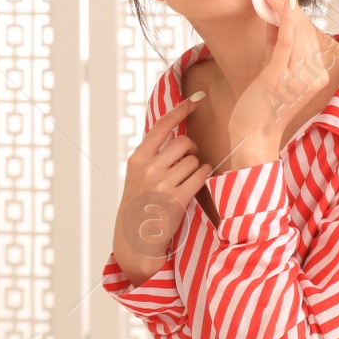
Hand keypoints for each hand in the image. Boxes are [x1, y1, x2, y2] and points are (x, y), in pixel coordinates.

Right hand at [111, 92, 212, 285]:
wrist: (136, 240)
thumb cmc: (140, 204)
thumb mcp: (137, 176)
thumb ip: (153, 156)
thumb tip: (179, 136)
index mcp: (137, 159)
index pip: (162, 126)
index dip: (181, 109)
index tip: (197, 98)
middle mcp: (148, 168)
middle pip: (183, 142)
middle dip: (189, 150)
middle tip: (184, 163)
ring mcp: (162, 183)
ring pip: (193, 160)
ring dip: (195, 167)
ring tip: (184, 181)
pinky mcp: (177, 198)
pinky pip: (200, 176)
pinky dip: (202, 177)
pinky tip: (194, 185)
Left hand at [227, 0, 328, 161]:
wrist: (254, 134)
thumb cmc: (262, 104)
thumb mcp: (273, 69)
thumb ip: (276, 45)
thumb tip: (274, 18)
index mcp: (317, 76)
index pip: (309, 37)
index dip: (296, 13)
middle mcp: (313, 76)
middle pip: (304, 31)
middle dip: (289, 6)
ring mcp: (298, 77)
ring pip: (296, 32)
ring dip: (282, 7)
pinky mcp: (280, 77)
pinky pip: (286, 42)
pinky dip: (282, 19)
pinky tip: (276, 3)